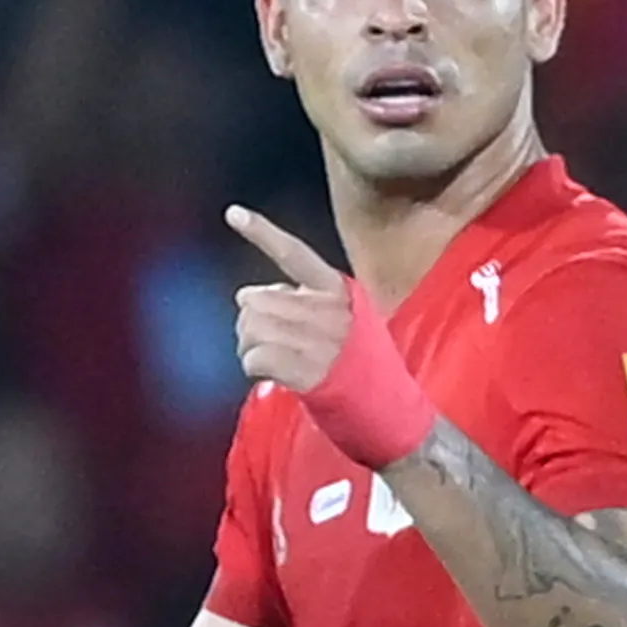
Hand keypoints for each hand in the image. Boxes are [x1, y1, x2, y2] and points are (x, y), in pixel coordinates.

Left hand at [226, 206, 436, 465]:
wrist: (394, 413)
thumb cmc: (369, 371)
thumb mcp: (351, 322)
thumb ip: (308, 304)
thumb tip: (254, 296)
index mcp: (338, 291)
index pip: (294, 254)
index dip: (261, 232)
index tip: (232, 212)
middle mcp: (327, 309)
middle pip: (257, 300)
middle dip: (250, 324)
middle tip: (262, 345)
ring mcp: (316, 340)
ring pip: (251, 328)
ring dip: (248, 347)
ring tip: (267, 361)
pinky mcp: (306, 370)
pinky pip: (255, 357)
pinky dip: (253, 367)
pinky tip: (268, 376)